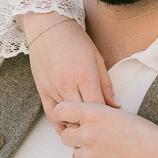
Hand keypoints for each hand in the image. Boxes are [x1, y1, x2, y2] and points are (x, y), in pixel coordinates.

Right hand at [20, 12, 116, 132]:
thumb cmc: (75, 40)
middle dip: (92, 124)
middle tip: (102, 128)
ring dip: (77, 125)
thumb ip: (106, 84)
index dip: (106, 117)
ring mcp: (52, 89)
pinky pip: (51, 114)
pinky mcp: (42, 91)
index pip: (97, 107)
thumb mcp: (97, 58)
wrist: (48, 27)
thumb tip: (115, 105)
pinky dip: (60, 123)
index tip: (113, 121)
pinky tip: (69, 127)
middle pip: (81, 115)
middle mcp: (67, 85)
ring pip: (66, 118)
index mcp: (84, 76)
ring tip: (88, 130)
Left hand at [54, 101, 157, 157]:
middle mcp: (87, 134)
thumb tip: (80, 120)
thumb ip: (97, 115)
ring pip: (74, 153)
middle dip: (76, 136)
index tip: (69, 120)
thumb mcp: (120, 115)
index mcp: (95, 114)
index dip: (63, 115)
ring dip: (85, 153)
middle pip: (65, 135)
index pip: (61, 110)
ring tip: (107, 152)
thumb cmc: (145, 136)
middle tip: (95, 139)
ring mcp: (87, 155)